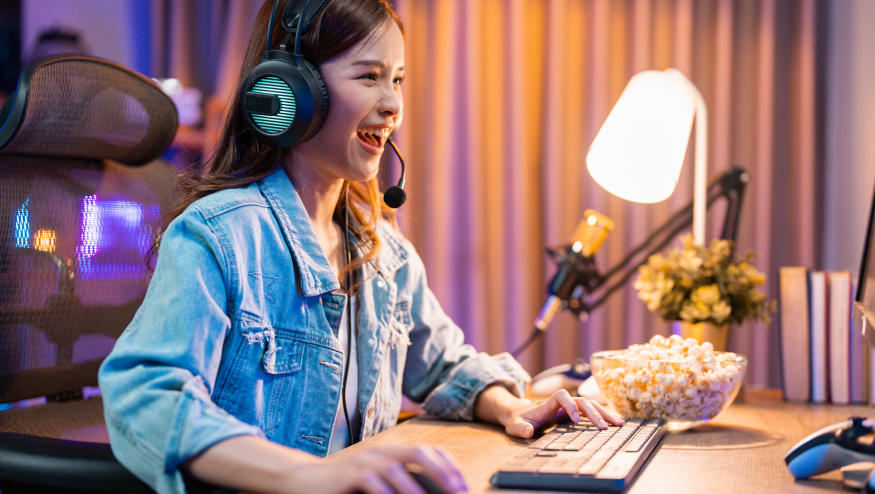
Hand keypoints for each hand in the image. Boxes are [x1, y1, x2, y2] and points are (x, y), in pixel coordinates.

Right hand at [284, 444, 467, 493]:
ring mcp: (366, 461)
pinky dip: (385, 492)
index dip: (449, 465)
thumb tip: (430, 492)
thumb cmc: (348, 483)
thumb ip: (402, 481)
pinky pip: (372, 481)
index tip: (463, 484)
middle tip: (456, 490)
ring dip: (415, 488)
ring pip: (396, 469)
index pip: (428, 450)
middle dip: (441, 472)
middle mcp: (383, 451)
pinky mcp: (351, 473)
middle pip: (418, 453)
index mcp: (393, 451)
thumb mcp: (379, 479)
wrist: (309, 479)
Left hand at [502, 389, 624, 438]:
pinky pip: (591, 411)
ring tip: (619, 423)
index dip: (570, 405)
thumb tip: (528, 431)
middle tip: (605, 427)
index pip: (562, 396)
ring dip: (604, 413)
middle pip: (581, 401)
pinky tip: (616, 422)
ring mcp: (569, 407)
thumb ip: (520, 428)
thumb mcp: (514, 425)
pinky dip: (603, 415)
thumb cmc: (517, 420)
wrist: (519, 414)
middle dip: (594, 413)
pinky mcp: (573, 413)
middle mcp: (561, 403)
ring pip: (589, 405)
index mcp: (548, 403)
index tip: (575, 420)